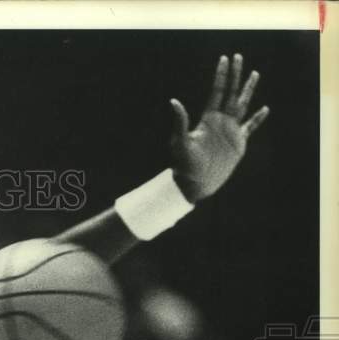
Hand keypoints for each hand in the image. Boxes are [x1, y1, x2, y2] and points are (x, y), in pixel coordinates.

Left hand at [169, 53, 269, 201]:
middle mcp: (220, 121)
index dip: (221, 75)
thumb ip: (180, 121)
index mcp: (208, 118)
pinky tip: (265, 109)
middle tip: (238, 57)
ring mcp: (230, 131)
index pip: (217, 91)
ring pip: (242, 104)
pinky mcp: (238, 143)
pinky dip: (258, 118)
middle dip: (235, 75)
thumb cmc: (184, 164)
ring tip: (255, 73)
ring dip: (248, 89)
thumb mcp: (180, 142)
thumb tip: (173, 101)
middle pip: (231, 92)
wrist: (195, 183)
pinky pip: (251, 127)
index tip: (224, 58)